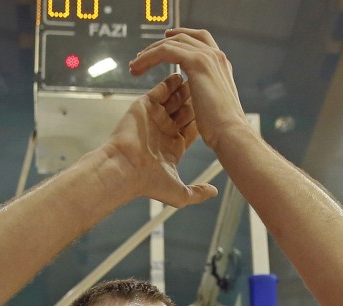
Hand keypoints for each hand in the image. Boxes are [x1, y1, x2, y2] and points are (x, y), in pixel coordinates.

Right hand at [105, 72, 216, 207]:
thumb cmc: (147, 182)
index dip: (206, 120)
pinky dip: (171, 81)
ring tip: (201, 77)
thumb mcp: (179, 194)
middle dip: (199, 102)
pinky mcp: (145, 106)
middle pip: (187, 111)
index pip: (194, 129)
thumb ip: (197, 193)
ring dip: (188, 89)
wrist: (124, 169)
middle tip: (212, 90)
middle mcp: (165, 131)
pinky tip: (183, 73)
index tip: (218, 113)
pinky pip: (161, 89)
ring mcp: (155, 118)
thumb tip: (214, 192)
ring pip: (176, 99)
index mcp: (174, 148)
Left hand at [130, 28, 247, 150]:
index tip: (166, 40)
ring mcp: (208, 57)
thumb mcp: (215, 107)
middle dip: (161, 44)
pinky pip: (166, 51)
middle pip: (184, 38)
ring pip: (173, 43)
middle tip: (143, 55)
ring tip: (135, 64)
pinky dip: (150, 57)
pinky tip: (138, 67)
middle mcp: (216, 57)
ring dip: (150, 52)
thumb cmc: (223, 130)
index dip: (182, 37)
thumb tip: (198, 99)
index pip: (200, 40)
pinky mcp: (197, 62)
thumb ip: (207, 94)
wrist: (230, 133)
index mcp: (221, 66)